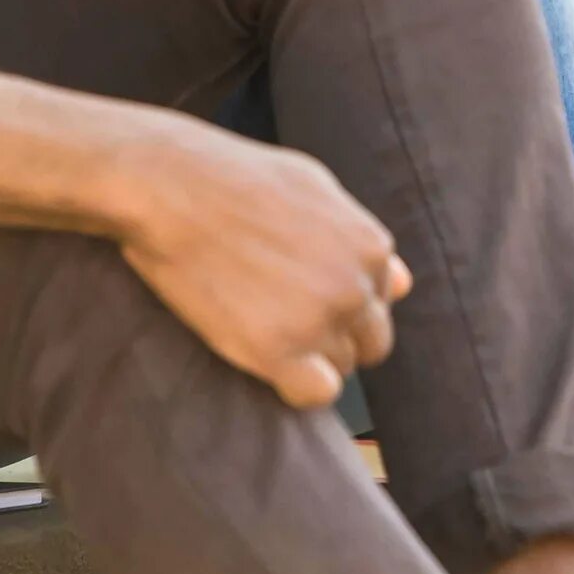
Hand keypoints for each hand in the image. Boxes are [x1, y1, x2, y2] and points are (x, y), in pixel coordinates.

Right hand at [113, 119, 411, 407]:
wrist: (170, 186)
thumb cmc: (235, 179)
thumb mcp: (315, 187)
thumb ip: (359, 237)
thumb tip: (403, 282)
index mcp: (370, 245)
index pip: (381, 301)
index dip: (342, 303)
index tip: (302, 293)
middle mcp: (356, 285)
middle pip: (371, 342)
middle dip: (336, 337)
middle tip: (283, 320)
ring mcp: (320, 319)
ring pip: (340, 368)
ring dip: (309, 358)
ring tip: (261, 326)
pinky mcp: (278, 350)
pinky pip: (315, 394)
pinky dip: (295, 387)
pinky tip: (264, 359)